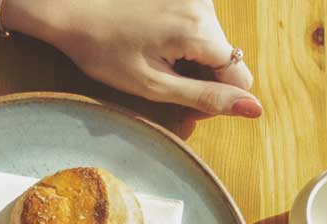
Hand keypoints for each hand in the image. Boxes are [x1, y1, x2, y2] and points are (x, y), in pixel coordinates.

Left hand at [3, 0, 260, 118]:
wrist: (72, 8)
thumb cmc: (104, 50)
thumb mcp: (154, 85)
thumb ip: (206, 98)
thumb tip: (254, 109)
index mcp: (199, 31)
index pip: (241, 77)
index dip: (216, 97)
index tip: (182, 99)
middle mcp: (205, 6)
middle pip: (227, 60)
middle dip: (203, 77)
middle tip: (163, 81)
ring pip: (214, 44)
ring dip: (192, 58)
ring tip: (154, 56)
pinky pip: (200, 26)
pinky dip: (183, 40)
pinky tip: (154, 40)